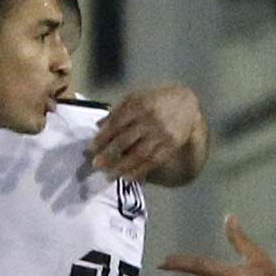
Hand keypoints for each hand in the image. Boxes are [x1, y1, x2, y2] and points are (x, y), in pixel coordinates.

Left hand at [88, 84, 205, 182]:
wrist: (186, 102)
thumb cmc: (156, 99)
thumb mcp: (136, 97)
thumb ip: (117, 111)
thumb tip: (98, 126)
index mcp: (138, 105)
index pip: (115, 124)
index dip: (101, 138)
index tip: (89, 149)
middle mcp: (149, 119)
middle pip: (125, 140)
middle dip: (108, 155)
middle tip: (95, 166)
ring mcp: (161, 134)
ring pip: (138, 154)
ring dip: (122, 167)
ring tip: (109, 176)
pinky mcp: (170, 145)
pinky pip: (153, 161)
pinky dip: (139, 171)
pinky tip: (128, 178)